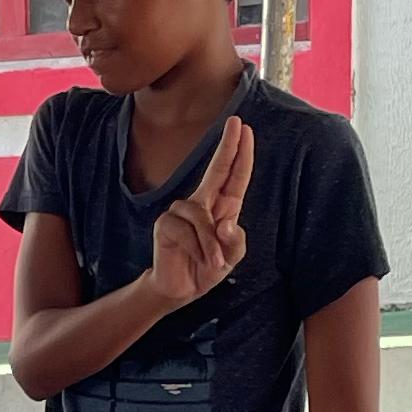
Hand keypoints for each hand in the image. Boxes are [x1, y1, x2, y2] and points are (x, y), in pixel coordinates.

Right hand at [149, 113, 252, 308]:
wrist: (181, 289)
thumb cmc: (207, 268)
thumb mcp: (231, 257)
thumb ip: (235, 241)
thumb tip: (225, 223)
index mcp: (224, 207)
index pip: (234, 175)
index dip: (240, 153)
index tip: (245, 129)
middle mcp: (202, 203)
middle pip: (216, 169)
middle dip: (228, 146)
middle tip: (236, 123)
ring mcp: (181, 212)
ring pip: (200, 214)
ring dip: (210, 242)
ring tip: (213, 262)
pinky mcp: (165, 224)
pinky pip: (184, 229)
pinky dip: (196, 247)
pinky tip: (197, 259)